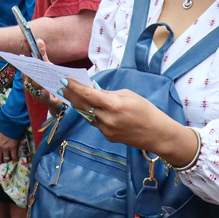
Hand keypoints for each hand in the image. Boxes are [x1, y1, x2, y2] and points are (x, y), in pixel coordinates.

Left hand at [0, 128, 19, 165]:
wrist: (9, 123)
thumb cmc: (1, 126)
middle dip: (0, 162)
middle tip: (1, 161)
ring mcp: (6, 149)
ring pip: (6, 160)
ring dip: (7, 160)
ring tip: (9, 159)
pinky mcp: (13, 148)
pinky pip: (14, 157)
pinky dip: (15, 158)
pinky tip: (15, 158)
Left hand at [60, 80, 195, 162]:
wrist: (156, 134)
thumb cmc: (146, 111)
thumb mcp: (129, 95)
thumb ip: (109, 94)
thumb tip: (94, 91)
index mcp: (114, 105)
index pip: (89, 95)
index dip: (75, 87)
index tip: (64, 81)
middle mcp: (107, 119)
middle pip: (83, 105)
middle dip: (71, 95)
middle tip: (61, 86)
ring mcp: (106, 130)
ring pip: (87, 115)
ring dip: (79, 105)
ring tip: (70, 95)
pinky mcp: (107, 136)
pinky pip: (95, 123)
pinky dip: (91, 114)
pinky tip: (89, 108)